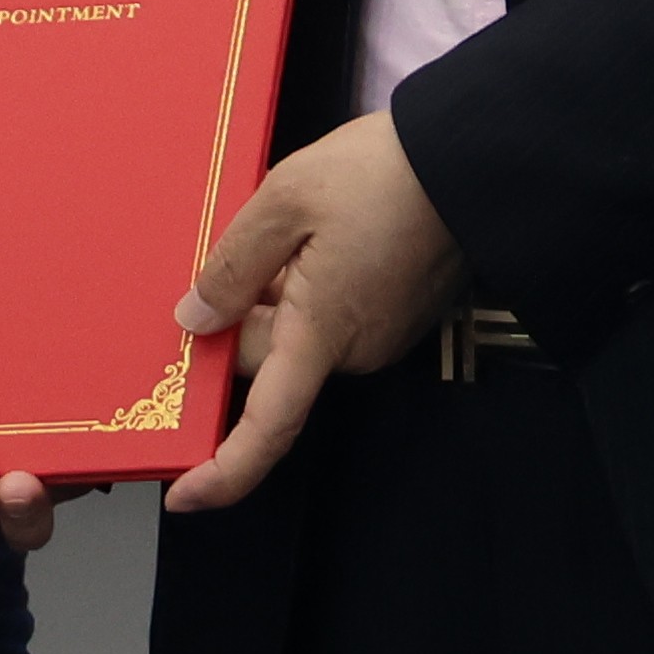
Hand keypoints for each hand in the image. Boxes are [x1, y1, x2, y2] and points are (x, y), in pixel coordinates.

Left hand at [160, 109, 463, 515]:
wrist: (471, 159)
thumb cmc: (382, 175)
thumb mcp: (286, 200)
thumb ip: (233, 265)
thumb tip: (194, 320)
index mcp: (323, 332)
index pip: (268, 425)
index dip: (224, 469)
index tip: (182, 494)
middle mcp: (354, 350)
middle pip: (268, 359)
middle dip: (239, 316)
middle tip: (232, 244)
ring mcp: (380, 334)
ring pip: (297, 332)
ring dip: (274, 293)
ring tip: (288, 223)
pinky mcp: (395, 314)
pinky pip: (328, 316)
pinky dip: (306, 285)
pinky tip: (316, 232)